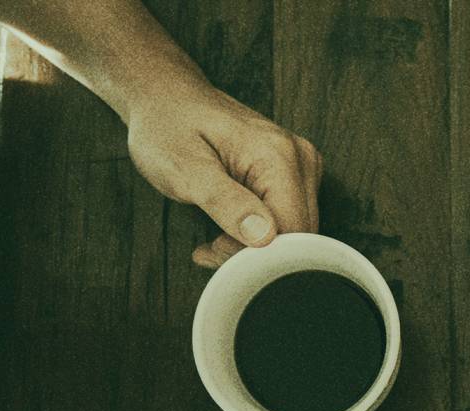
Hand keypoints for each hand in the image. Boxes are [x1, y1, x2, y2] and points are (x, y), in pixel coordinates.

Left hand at [125, 83, 321, 267]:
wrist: (167, 98)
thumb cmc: (168, 127)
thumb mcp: (183, 167)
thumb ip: (224, 201)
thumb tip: (264, 236)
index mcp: (278, 156)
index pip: (291, 230)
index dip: (257, 254)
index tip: (214, 248)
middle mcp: (301, 159)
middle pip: (299, 233)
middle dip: (256, 253)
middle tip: (211, 247)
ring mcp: (302, 165)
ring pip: (296, 230)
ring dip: (256, 246)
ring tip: (215, 237)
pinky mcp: (295, 173)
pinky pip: (289, 218)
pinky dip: (260, 233)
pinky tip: (229, 227)